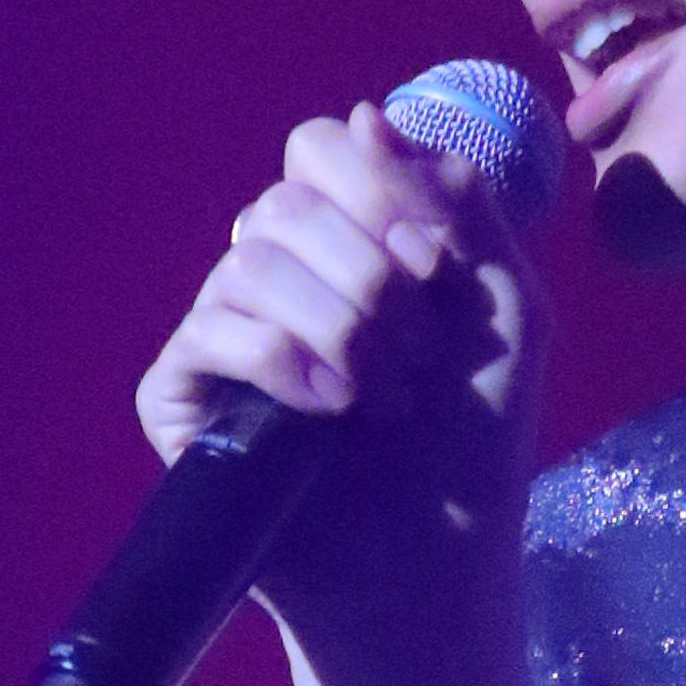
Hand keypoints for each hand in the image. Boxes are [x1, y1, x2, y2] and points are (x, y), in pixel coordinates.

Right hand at [137, 101, 545, 685]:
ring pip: (249, 260)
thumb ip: (461, 204)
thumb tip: (366, 118)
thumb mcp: (505, 309)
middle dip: (370, 272)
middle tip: (419, 358)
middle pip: (285, 199)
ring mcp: (223, 336)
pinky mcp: (181, 399)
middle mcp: (277, 278)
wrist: (433, 567)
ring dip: (341, 325)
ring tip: (382, 400)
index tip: (434, 267)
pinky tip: (325, 408)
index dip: (378, 189)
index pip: (323, 149)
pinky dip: (277, 358)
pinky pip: (205, 330)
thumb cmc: (473, 447)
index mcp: (348, 244)